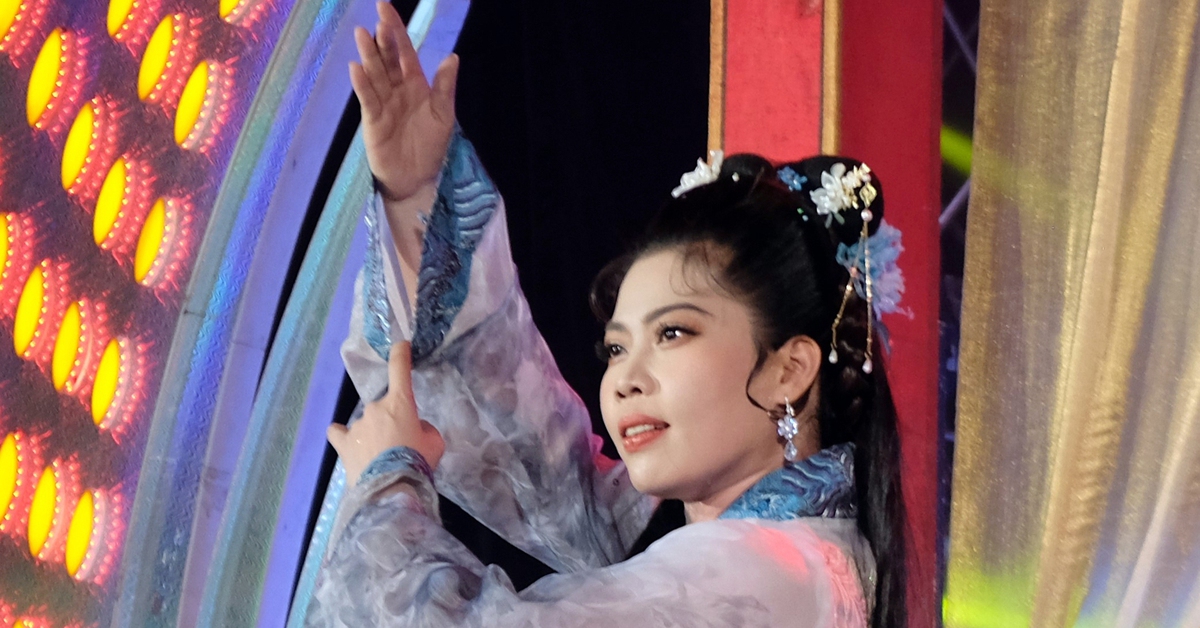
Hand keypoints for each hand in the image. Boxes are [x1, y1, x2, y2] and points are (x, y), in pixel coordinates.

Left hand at [327, 341, 444, 483]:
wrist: (392, 489)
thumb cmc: (418, 462)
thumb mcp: (435, 443)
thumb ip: (424, 429)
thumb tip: (413, 430)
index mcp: (400, 403)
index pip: (400, 368)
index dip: (401, 353)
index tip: (401, 345)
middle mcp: (375, 408)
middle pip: (385, 407)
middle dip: (393, 421)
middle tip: (403, 445)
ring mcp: (357, 424)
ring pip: (367, 422)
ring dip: (374, 433)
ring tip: (381, 457)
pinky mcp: (343, 443)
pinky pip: (339, 432)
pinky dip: (345, 435)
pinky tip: (352, 445)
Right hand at [350, 2, 458, 201]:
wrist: (417, 178)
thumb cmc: (431, 147)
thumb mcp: (444, 115)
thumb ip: (445, 87)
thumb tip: (452, 57)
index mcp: (415, 84)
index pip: (404, 52)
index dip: (396, 31)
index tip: (385, 9)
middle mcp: (396, 90)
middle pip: (387, 59)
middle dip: (383, 40)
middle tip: (378, 19)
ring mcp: (383, 103)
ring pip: (376, 75)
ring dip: (370, 56)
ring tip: (363, 35)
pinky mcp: (373, 120)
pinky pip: (367, 99)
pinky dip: (363, 84)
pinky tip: (357, 68)